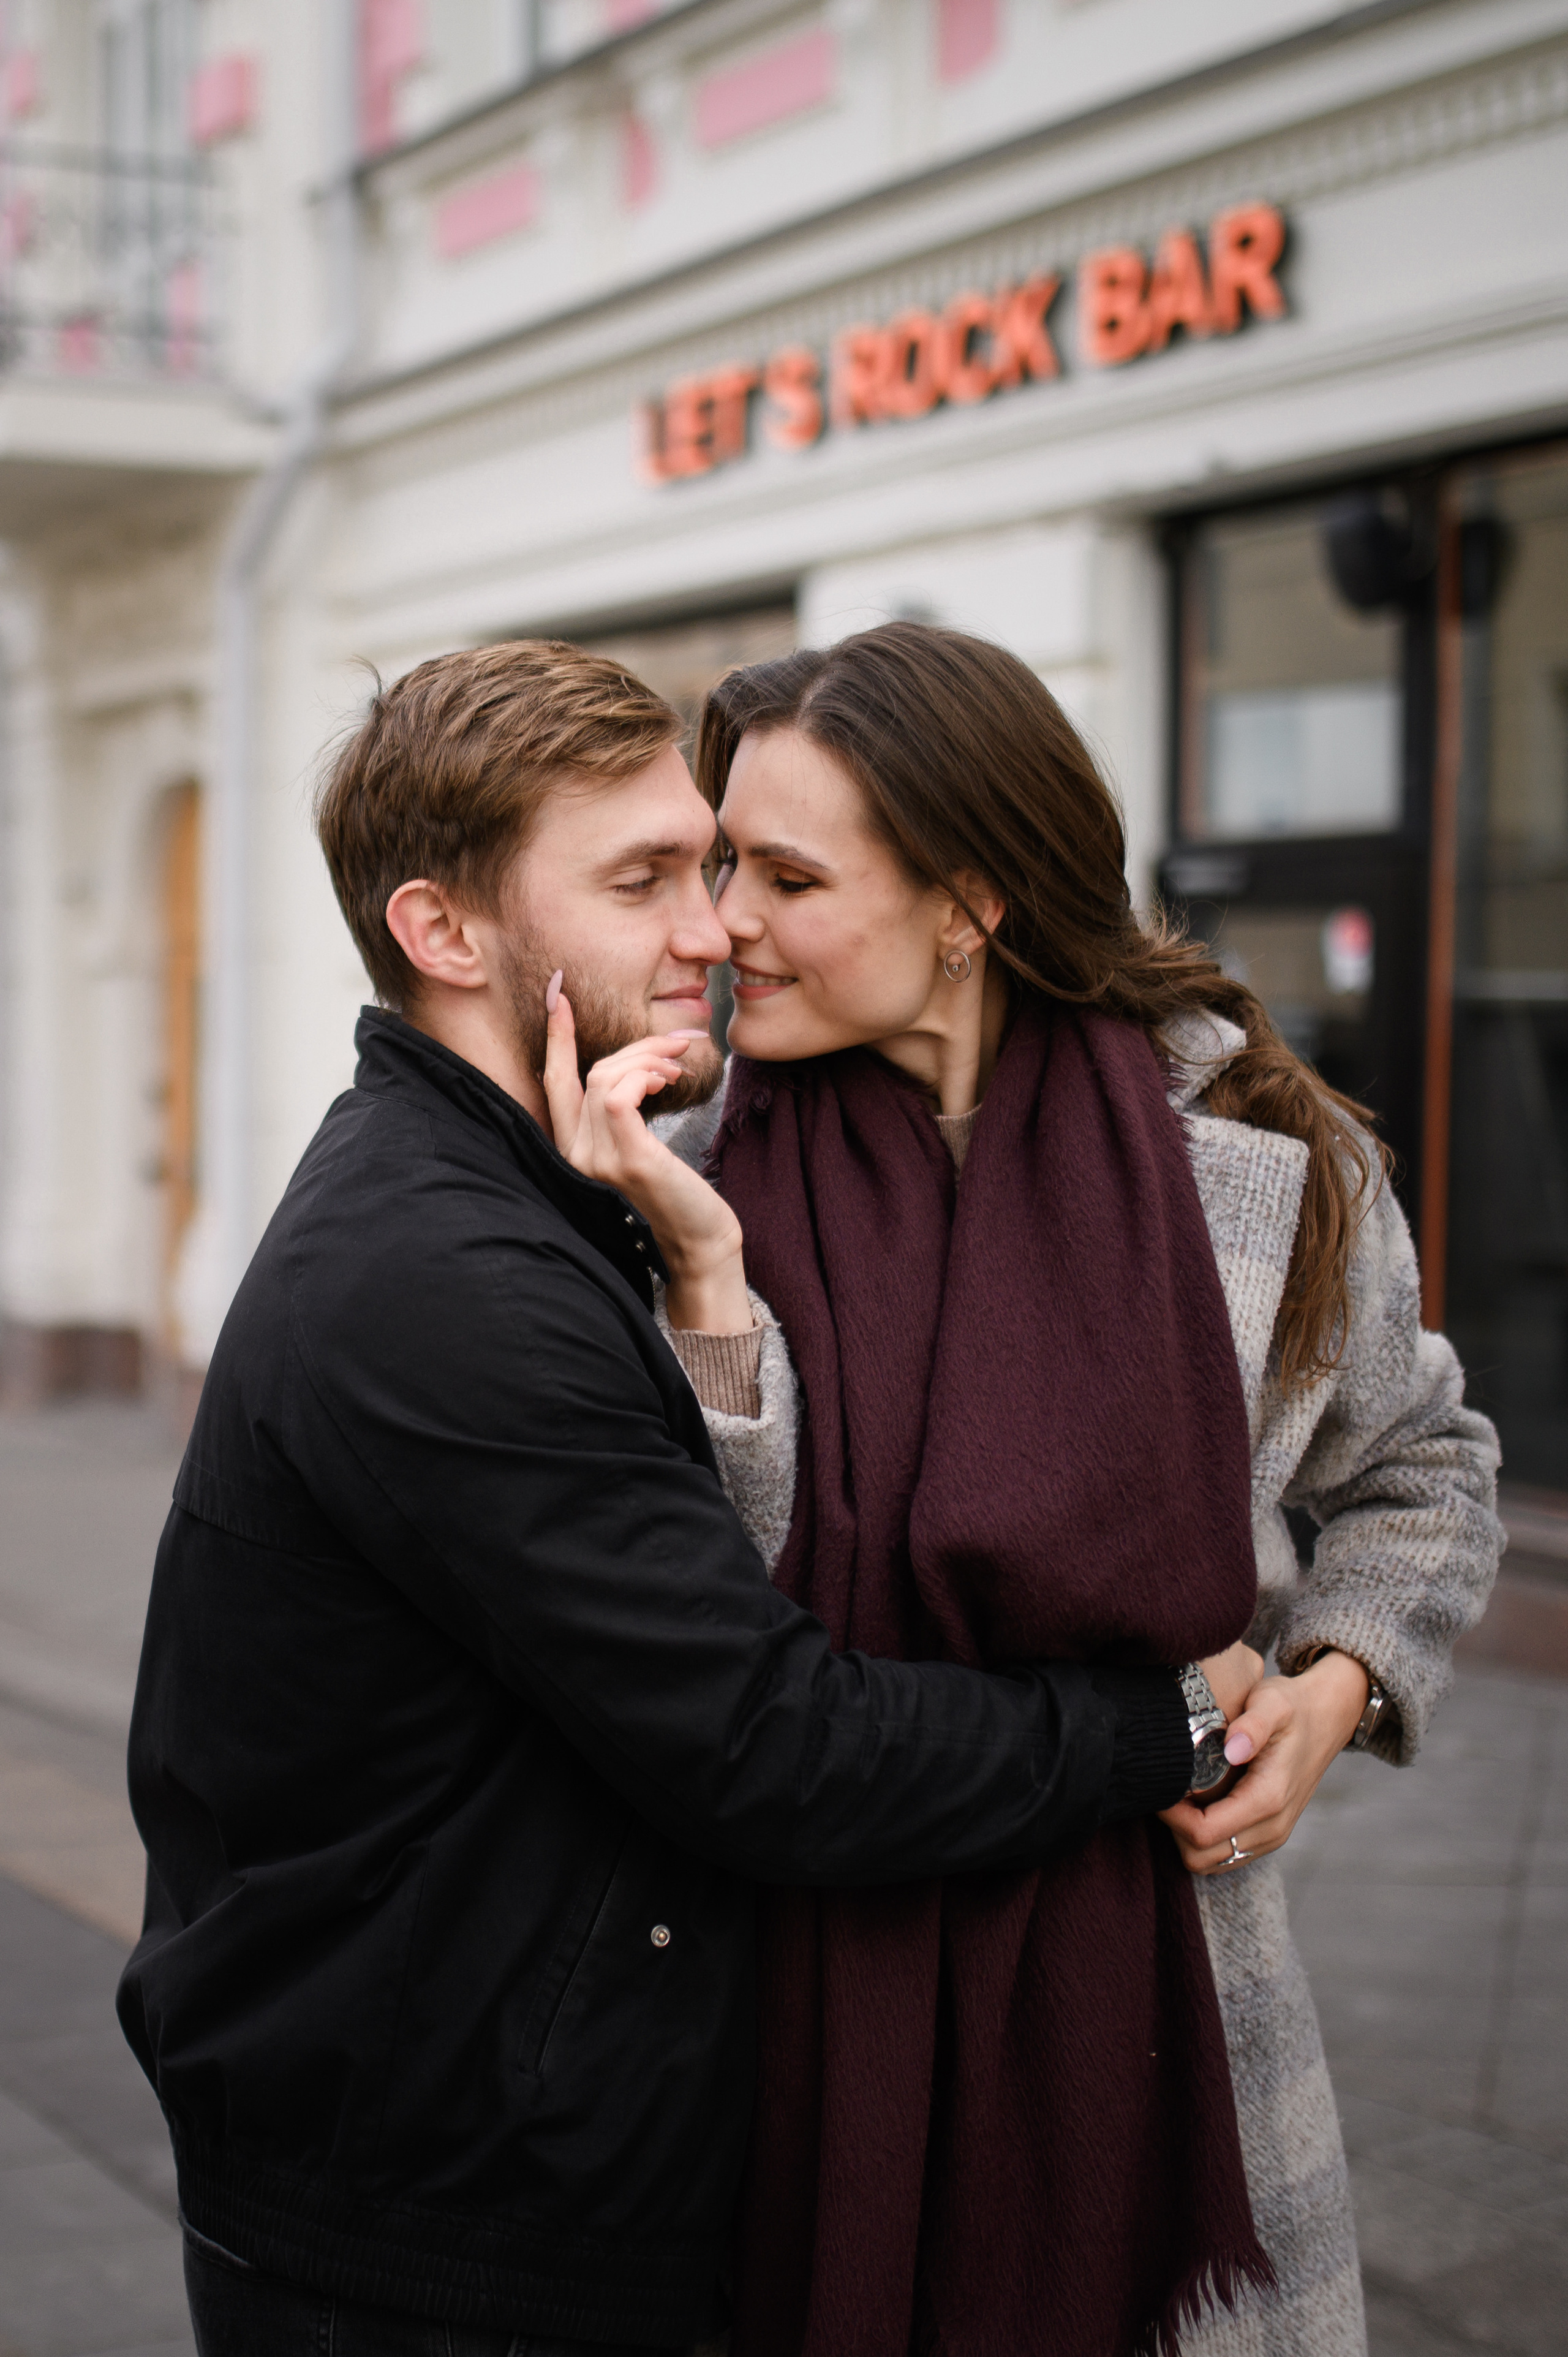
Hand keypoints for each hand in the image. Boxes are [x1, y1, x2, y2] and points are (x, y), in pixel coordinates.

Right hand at [541, 979, 752, 1334]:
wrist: (700, 1242)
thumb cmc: (676, 1194)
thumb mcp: (640, 1146)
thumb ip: (623, 1113)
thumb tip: (637, 1062)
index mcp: (573, 1150)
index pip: (554, 1083)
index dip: (555, 1037)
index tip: (558, 993)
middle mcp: (574, 1157)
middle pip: (590, 1074)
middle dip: (636, 1047)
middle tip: (677, 1043)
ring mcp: (596, 1161)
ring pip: (607, 1078)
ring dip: (650, 1059)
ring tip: (679, 1068)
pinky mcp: (626, 1160)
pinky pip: (621, 1095)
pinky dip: (647, 1075)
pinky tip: (670, 1080)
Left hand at [1159, 1649, 1370, 1876]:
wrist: (1326, 1720)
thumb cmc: (1293, 1708)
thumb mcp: (1273, 1702)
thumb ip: (1253, 1724)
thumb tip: (1233, 1749)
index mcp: (1268, 1799)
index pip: (1203, 1833)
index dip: (1172, 1814)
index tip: (1160, 1784)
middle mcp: (1272, 1828)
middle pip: (1200, 1857)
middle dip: (1174, 1828)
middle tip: (1165, 1788)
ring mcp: (1270, 1837)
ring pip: (1210, 1862)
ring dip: (1186, 1836)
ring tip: (1179, 1794)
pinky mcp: (1267, 1836)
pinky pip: (1224, 1856)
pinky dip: (1203, 1839)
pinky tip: (1197, 1803)